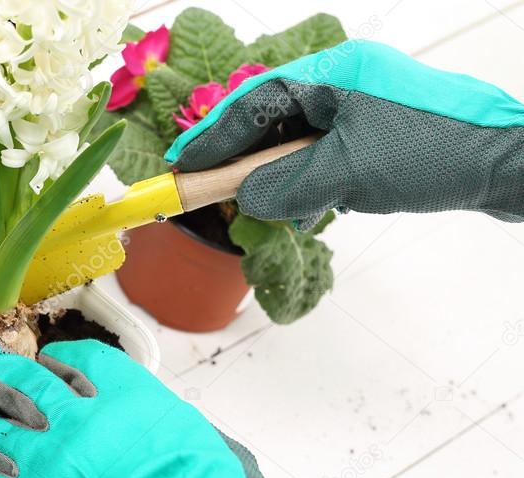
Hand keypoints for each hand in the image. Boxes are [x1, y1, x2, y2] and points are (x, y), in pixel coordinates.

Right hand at [166, 40, 523, 228]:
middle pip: (271, 118)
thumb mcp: (345, 174)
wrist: (509, 163)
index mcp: (333, 72)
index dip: (213, 135)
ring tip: (263, 206)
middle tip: (210, 188)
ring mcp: (363, 105)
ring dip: (277, 174)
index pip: (254, 101)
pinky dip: (308, 179)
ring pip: (296, 139)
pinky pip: (323, 152)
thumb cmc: (432, 154)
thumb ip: (283, 185)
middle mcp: (345, 81)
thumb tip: (243, 198)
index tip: (184, 165)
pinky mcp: (378, 131)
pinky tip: (308, 205)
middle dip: (242, 157)